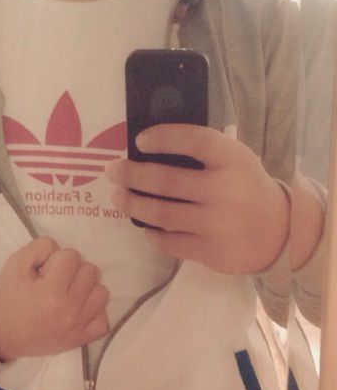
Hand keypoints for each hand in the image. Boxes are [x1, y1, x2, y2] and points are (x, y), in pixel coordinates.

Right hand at [0, 237, 109, 360]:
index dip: (56, 258)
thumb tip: (60, 250)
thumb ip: (39, 247)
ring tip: (69, 293)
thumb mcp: (14, 264)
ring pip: (101, 292)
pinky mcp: (80, 340)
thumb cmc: (7, 299)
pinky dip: (94, 312)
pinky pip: (103, 321)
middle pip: (90, 271)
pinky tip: (79, 309)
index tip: (44, 271)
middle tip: (55, 280)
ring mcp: (77, 327)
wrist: (0, 336)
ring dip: (86, 288)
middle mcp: (69, 310)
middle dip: (73, 270)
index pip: (71, 256)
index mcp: (51, 292)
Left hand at [105, 124, 289, 274]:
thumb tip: (147, 147)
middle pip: (166, 181)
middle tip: (111, 170)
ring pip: (161, 214)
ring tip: (116, 196)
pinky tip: (143, 226)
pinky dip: (151, 233)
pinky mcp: (211, 252)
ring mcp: (218, 225)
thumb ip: (201, 153)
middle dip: (131, 174)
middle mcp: (226, 191)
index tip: (140, 140)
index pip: (195, 141)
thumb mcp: (234, 161)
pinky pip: (169, 243)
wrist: (278, 233)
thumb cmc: (244, 188)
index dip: (164, 137)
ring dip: (132, 204)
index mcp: (234, 160)